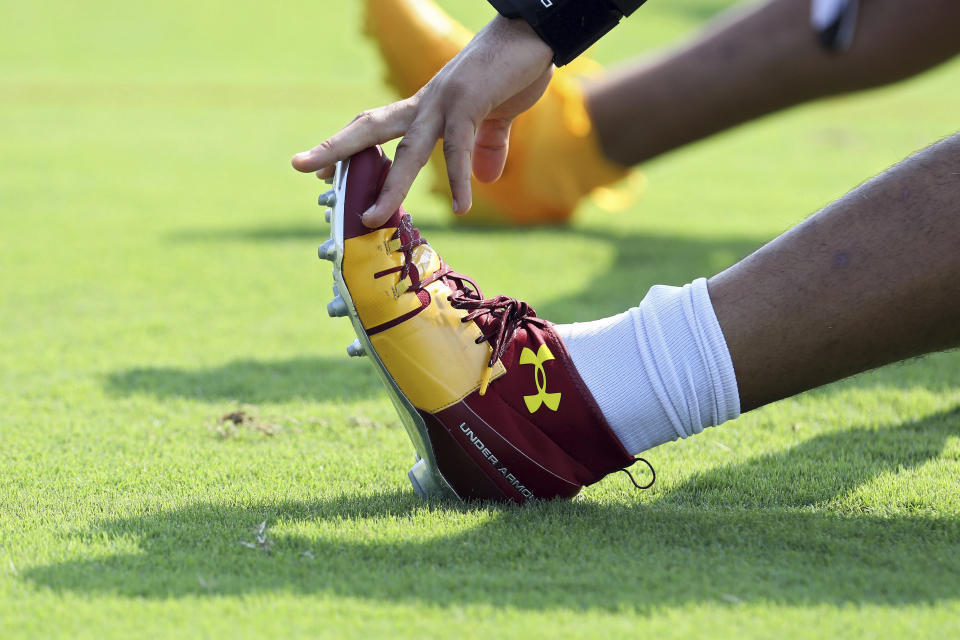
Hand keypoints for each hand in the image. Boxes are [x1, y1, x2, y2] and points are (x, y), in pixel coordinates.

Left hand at [291, 16, 553, 227]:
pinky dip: (459, 179)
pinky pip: (459, 147)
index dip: (349, 147)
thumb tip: (486, 179)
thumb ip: (486, 147)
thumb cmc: (513, 70)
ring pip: (407, 148)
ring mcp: (445, 101)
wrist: (534, 34)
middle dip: (334, 149)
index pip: (377, 128)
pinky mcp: (470, 102)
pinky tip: (461, 207)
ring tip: (371, 218)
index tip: (322, 171)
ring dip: (388, 185)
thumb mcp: (496, 117)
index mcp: (426, 107)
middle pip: (370, 128)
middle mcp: (426, 103)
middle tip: (298, 165)